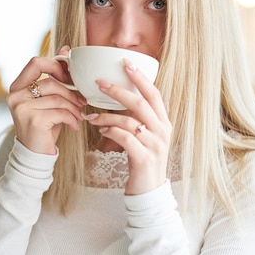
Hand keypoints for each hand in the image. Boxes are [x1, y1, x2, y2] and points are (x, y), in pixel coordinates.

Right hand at [7, 49, 85, 154]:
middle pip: (51, 82)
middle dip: (71, 92)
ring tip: (79, 116)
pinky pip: (60, 111)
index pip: (36, 62)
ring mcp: (21, 107)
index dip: (56, 66)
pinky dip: (72, 118)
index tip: (69, 78)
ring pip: (58, 97)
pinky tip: (74, 126)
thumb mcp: (50, 100)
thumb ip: (55, 77)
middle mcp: (15, 95)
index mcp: (17, 86)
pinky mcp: (32, 119)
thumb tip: (65, 48)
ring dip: (73, 107)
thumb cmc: (45, 125)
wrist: (36, 155)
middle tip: (82, 101)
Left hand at [84, 58, 171, 194]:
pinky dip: (111, 132)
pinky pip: (125, 138)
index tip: (125, 62)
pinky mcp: (144, 158)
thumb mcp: (144, 137)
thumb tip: (118, 99)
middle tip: (100, 82)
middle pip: (141, 103)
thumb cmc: (142, 161)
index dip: (140, 77)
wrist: (149, 192)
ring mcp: (155, 145)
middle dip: (119, 90)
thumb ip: (137, 119)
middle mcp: (162, 131)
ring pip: (129, 121)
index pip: (154, 94)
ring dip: (106, 116)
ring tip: (90, 116)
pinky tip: (100, 131)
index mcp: (163, 122)